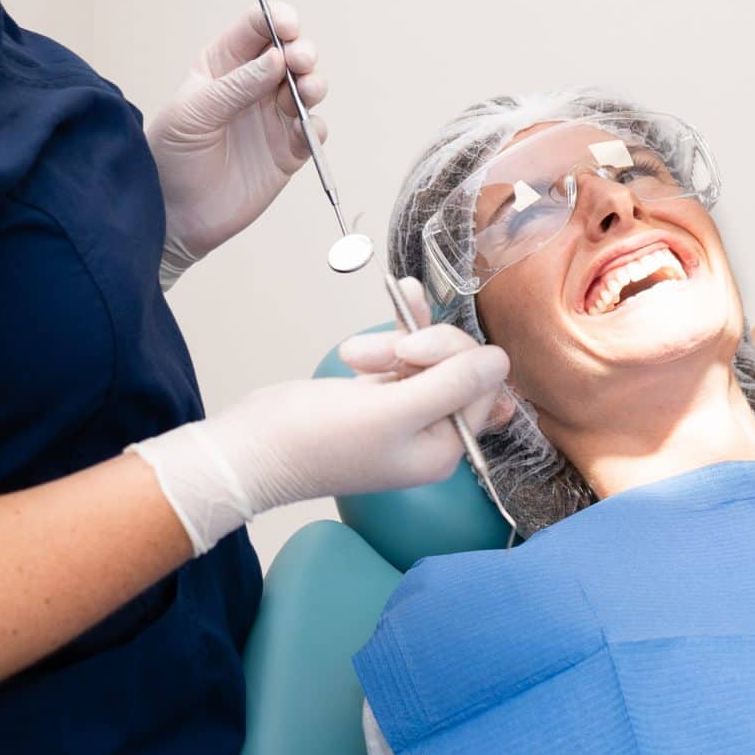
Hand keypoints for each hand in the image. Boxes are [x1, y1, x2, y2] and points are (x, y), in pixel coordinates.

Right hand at [127, 304, 507, 556]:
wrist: (252, 450)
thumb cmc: (317, 438)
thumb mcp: (392, 411)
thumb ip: (451, 385)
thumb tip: (501, 359)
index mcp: (446, 448)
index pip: (482, 386)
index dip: (453, 357)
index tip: (409, 352)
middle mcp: (432, 433)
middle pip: (459, 367)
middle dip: (420, 346)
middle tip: (373, 354)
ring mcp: (405, 413)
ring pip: (428, 356)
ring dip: (395, 340)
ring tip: (353, 354)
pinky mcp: (378, 395)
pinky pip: (406, 355)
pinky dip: (396, 332)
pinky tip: (393, 304)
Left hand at [149, 0, 325, 283]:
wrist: (173, 216)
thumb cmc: (170, 158)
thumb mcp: (192, 114)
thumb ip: (235, 86)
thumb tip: (277, 58)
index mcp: (223, 65)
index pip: (256, 28)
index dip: (276, 20)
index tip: (287, 27)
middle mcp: (252, 86)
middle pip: (290, 53)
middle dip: (301, 51)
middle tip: (298, 62)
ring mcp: (272, 118)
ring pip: (308, 88)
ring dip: (313, 84)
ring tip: (305, 92)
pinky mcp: (287, 151)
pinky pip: (314, 131)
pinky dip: (316, 126)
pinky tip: (305, 129)